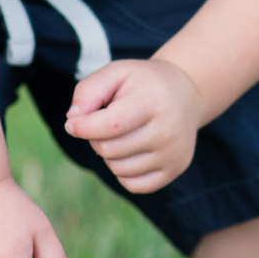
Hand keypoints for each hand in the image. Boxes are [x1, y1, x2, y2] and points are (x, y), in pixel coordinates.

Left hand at [64, 58, 206, 193]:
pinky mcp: (175, 169)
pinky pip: (132, 184)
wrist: (186, 92)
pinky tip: (132, 151)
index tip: (73, 123)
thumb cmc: (143, 83)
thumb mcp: (117, 72)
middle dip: (96, 138)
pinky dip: (123, 171)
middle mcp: (167, 130)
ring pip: (118, 169)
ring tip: (122, 134)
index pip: (110, 126)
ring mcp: (173, 153)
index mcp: (153, 101)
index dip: (83, 128)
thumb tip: (72, 120)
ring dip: (110, 155)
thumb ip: (88, 90)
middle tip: (106, 121)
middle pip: (109, 150)